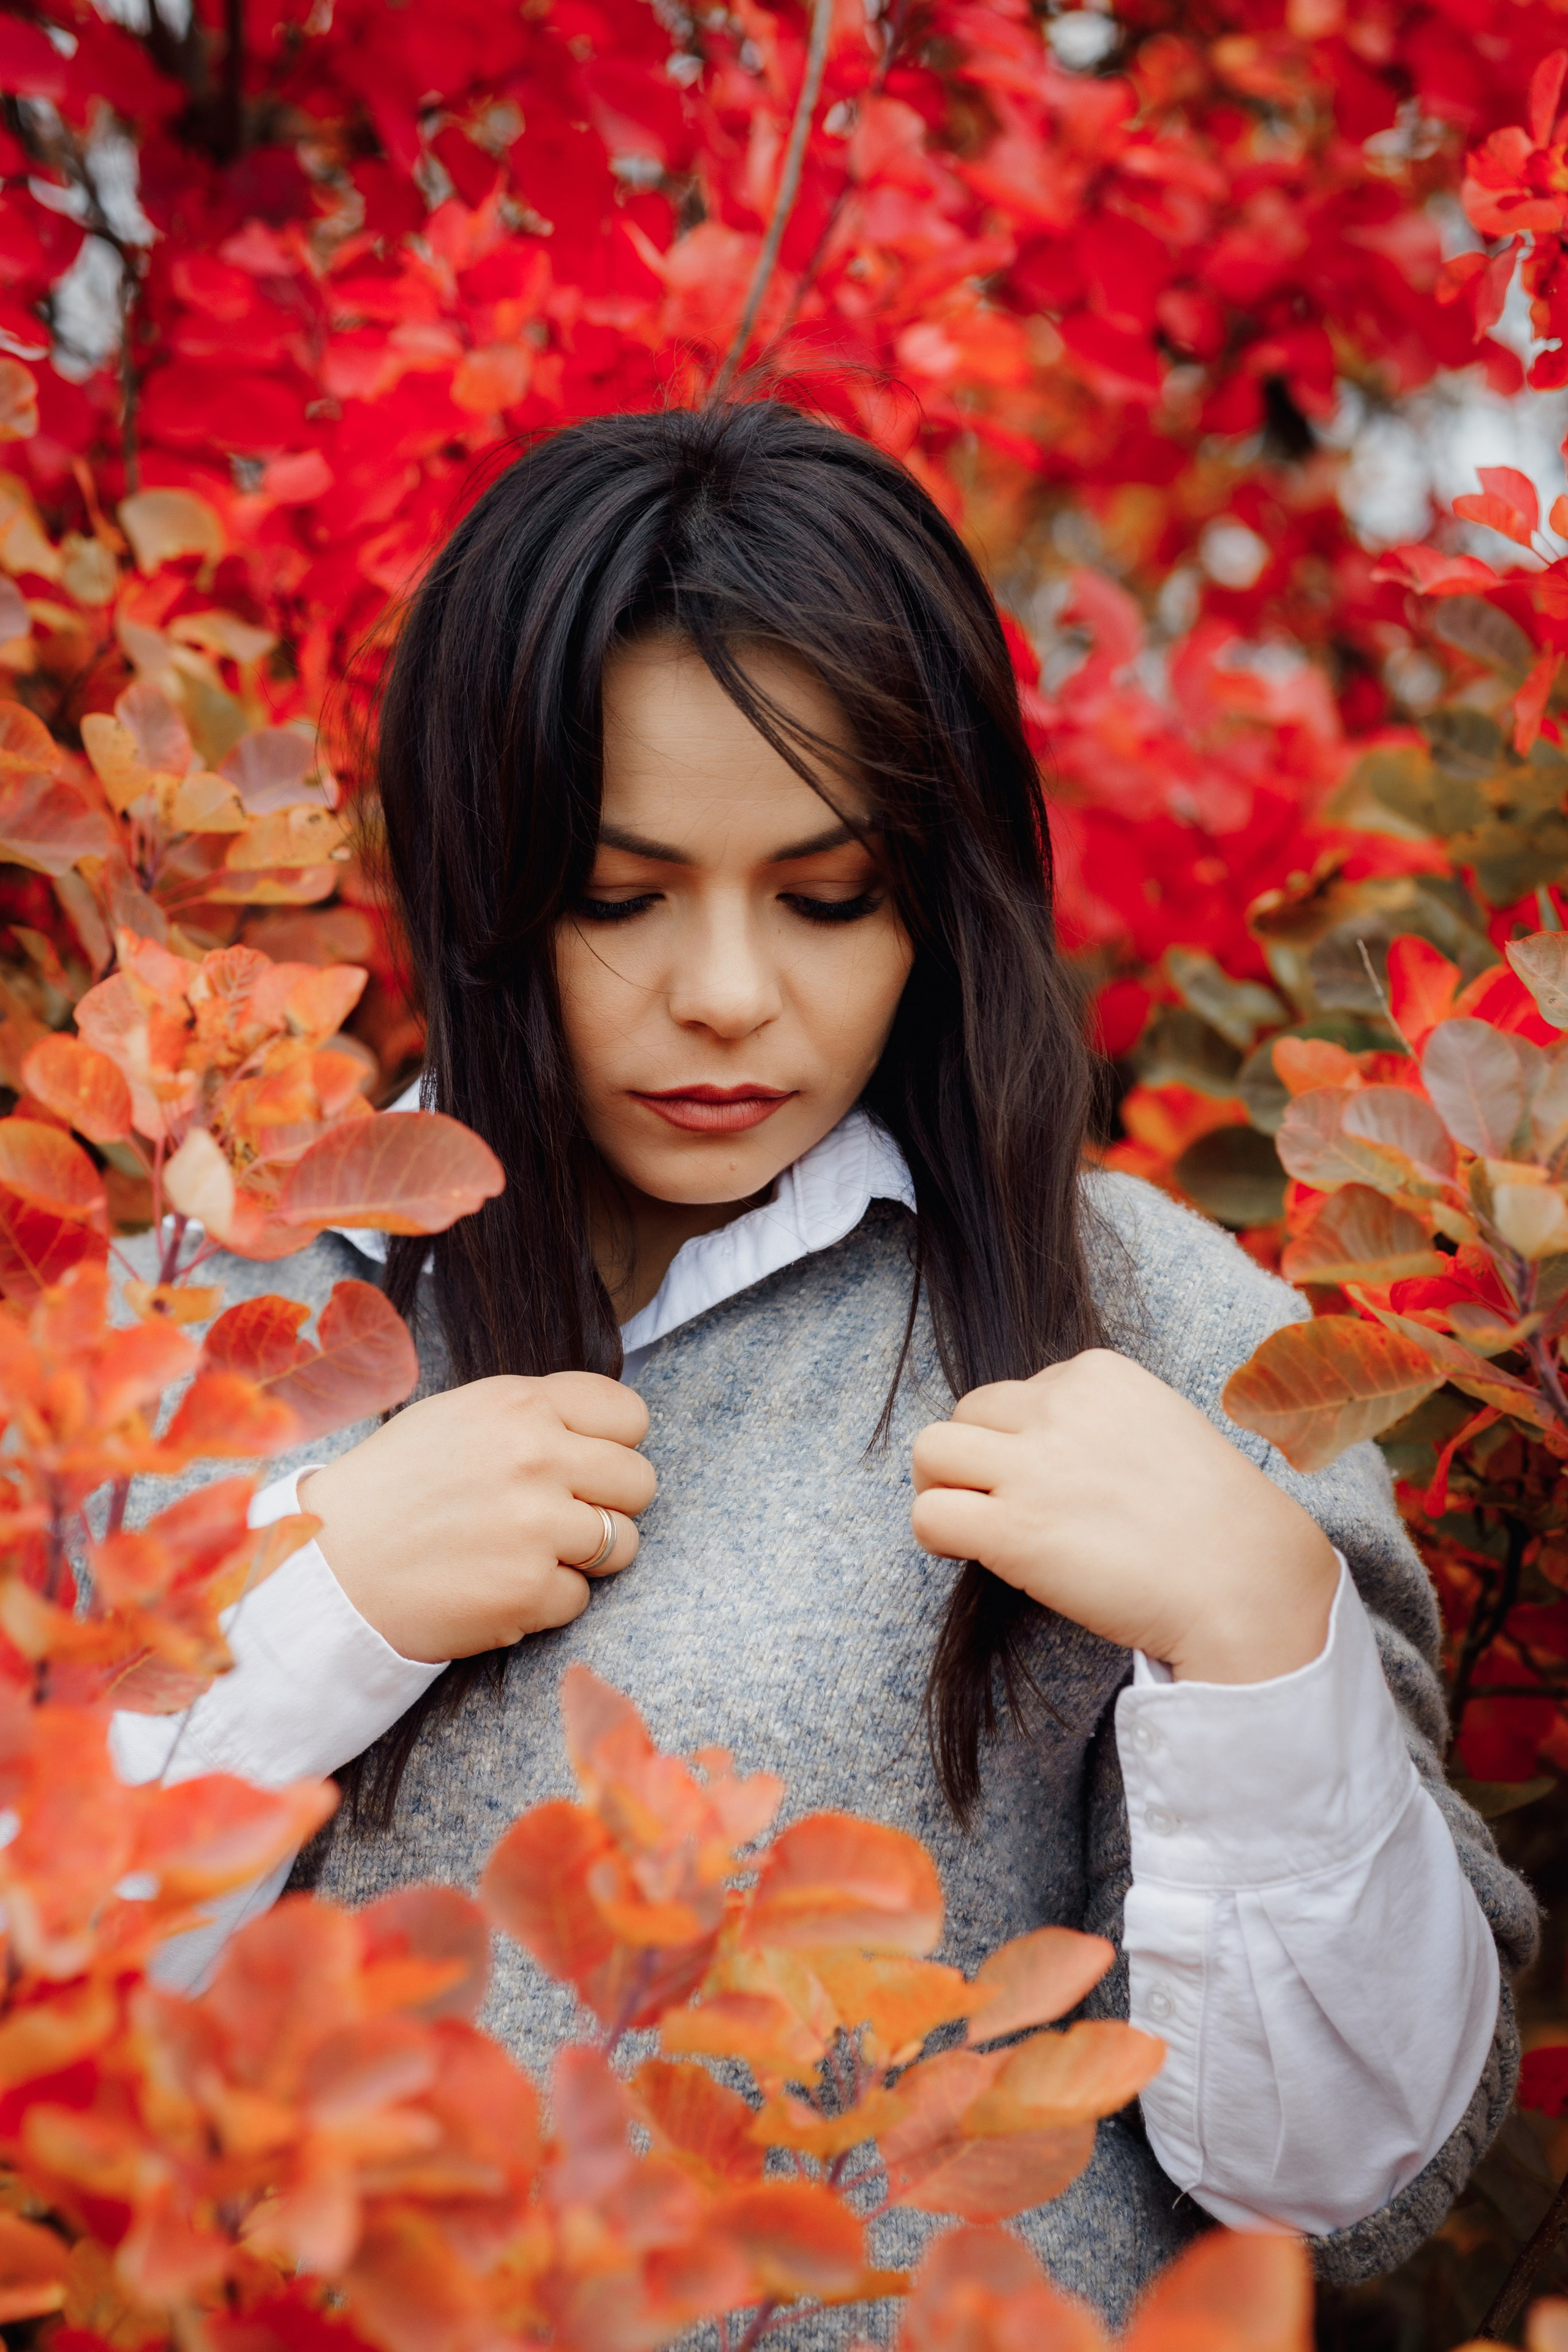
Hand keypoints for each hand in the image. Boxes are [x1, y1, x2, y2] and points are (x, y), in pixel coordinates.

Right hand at [298, 1373, 655, 1662]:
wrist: (330, 1566)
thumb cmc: (393, 1489)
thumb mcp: (458, 1417)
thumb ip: (532, 1416)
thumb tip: (600, 1432)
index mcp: (519, 1404)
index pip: (628, 1414)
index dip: (615, 1444)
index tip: (590, 1463)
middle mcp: (536, 1456)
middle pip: (639, 1480)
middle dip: (611, 1502)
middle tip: (563, 1515)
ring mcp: (537, 1525)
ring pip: (624, 1543)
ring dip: (587, 1555)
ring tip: (530, 1552)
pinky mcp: (529, 1589)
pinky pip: (580, 1597)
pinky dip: (547, 1600)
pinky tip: (498, 1585)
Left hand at [910, 1349, 1338, 1682]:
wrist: (1248, 1585)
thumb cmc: (1215, 1523)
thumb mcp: (1161, 1429)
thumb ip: (1099, 1423)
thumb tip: (1040, 1446)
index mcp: (1098, 1374)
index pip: (1021, 1391)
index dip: (1025, 1440)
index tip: (1057, 1483)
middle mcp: (1060, 1406)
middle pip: (968, 1411)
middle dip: (976, 1456)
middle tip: (1002, 1504)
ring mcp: (1034, 1467)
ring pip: (930, 1450)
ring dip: (940, 1485)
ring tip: (969, 1522)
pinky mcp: (1014, 1532)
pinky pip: (929, 1515)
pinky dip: (935, 1535)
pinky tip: (965, 1554)